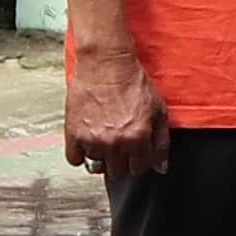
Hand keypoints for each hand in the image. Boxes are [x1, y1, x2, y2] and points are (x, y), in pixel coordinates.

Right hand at [64, 25, 170, 179]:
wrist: (106, 64)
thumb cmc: (132, 82)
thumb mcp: (159, 110)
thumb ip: (161, 142)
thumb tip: (161, 167)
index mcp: (138, 138)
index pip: (139, 169)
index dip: (139, 161)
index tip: (135, 153)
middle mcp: (115, 142)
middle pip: (118, 172)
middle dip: (121, 162)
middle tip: (120, 146)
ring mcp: (93, 139)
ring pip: (96, 168)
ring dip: (101, 158)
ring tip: (103, 142)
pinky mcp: (73, 133)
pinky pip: (74, 160)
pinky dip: (80, 154)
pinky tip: (87, 142)